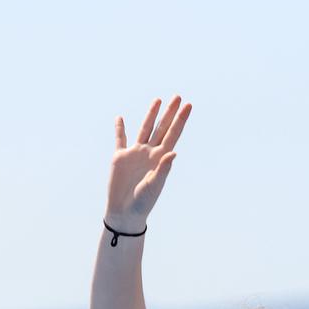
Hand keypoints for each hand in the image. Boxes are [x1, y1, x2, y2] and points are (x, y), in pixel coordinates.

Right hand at [106, 95, 191, 231]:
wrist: (125, 212)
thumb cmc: (143, 202)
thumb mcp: (155, 185)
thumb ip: (163, 169)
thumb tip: (173, 151)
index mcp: (161, 158)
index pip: (173, 134)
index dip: (181, 120)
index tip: (188, 106)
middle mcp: (150, 153)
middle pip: (162, 127)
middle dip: (170, 112)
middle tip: (178, 97)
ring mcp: (135, 153)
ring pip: (145, 129)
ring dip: (151, 115)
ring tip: (158, 100)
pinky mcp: (120, 157)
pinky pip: (120, 139)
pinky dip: (119, 128)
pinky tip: (121, 118)